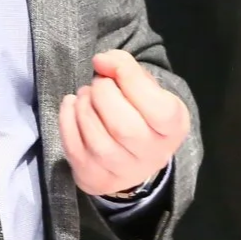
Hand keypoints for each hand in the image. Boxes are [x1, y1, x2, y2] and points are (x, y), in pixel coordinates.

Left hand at [60, 49, 190, 197]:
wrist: (131, 156)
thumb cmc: (139, 113)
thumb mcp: (145, 87)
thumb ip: (127, 68)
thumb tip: (102, 61)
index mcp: (173, 128)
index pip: (158, 108)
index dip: (129, 79)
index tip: (108, 63)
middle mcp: (153, 155)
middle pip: (123, 127)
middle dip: (102, 94)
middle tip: (98, 83)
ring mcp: (124, 172)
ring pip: (98, 141)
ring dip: (84, 108)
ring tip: (86, 95)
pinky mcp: (95, 178)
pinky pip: (75, 150)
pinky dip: (67, 120)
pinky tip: (72, 106)